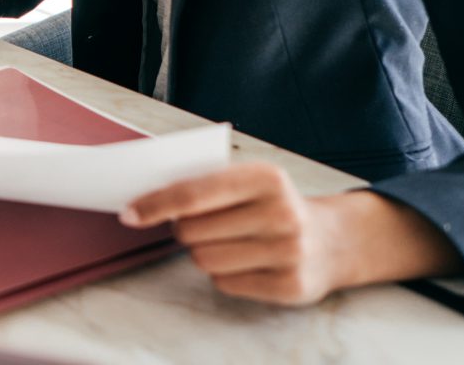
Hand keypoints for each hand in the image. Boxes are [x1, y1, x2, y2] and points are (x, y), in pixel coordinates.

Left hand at [121, 163, 399, 306]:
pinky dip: (224, 274)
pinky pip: (225, 283)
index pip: (193, 194)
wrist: (334, 240)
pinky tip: (246, 261)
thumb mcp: (249, 181)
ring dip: (202, 253)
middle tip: (197, 225)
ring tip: (226, 242)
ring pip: (204, 259)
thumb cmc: (273, 205)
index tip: (128, 214)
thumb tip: (142, 200)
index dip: (155, 205)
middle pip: (192, 231)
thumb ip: (204, 184)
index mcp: (267, 177)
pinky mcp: (291, 287)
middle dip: (183, 230)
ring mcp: (289, 253)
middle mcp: (282, 214)